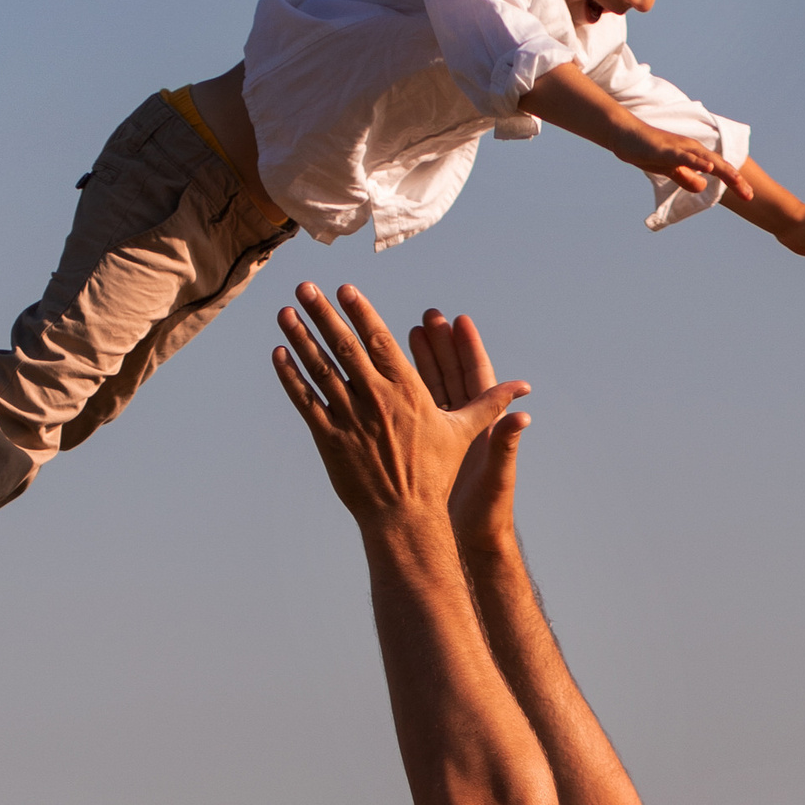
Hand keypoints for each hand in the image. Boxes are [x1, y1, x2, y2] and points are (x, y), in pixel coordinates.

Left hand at [273, 283, 526, 529]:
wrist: (405, 516)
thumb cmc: (436, 474)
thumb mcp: (464, 433)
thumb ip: (489, 404)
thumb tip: (524, 389)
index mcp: (406, 391)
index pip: (380, 341)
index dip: (361, 312)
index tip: (344, 290)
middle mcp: (375, 398)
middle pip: (344, 346)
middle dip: (322, 313)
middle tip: (305, 287)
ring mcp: (349, 416)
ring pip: (320, 368)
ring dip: (301, 337)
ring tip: (286, 312)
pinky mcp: (329, 437)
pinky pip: (305, 400)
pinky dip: (291, 376)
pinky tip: (279, 353)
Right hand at [408, 309, 527, 541]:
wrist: (468, 539)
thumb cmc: (487, 510)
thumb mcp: (496, 474)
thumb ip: (506, 443)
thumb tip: (523, 414)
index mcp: (483, 424)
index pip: (475, 376)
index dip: (467, 348)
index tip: (457, 320)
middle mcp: (461, 424)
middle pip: (448, 374)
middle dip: (438, 345)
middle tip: (426, 317)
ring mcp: (439, 433)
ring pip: (426, 389)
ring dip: (417, 362)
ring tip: (404, 334)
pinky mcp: (420, 446)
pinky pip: (407, 412)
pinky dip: (396, 392)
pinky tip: (378, 374)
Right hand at [609, 121, 754, 202]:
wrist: (626, 136)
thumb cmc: (648, 150)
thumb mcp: (670, 170)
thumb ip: (686, 177)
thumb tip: (703, 186)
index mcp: (694, 155)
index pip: (719, 171)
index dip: (734, 183)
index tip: (748, 197)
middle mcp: (692, 149)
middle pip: (719, 165)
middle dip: (735, 180)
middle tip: (750, 196)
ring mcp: (680, 148)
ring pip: (706, 160)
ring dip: (723, 170)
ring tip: (738, 181)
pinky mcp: (667, 149)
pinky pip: (685, 156)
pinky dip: (697, 162)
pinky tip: (708, 168)